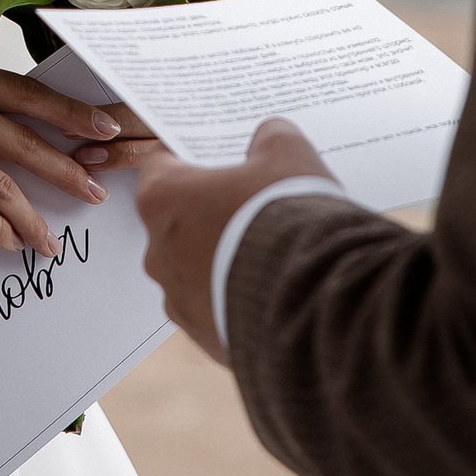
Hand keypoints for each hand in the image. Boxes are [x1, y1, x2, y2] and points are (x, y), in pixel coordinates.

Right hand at [0, 54, 127, 255]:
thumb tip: (10, 127)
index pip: (22, 90)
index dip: (66, 111)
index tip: (100, 126)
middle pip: (23, 138)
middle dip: (66, 167)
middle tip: (95, 188)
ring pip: (3, 183)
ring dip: (33, 217)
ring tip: (50, 239)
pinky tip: (9, 244)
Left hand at [136, 117, 330, 366]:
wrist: (316, 299)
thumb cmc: (289, 220)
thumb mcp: (288, 155)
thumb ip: (271, 138)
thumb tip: (269, 137)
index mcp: (163, 200)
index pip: (160, 167)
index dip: (189, 159)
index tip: (213, 159)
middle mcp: (159, 252)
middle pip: (176, 222)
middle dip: (208, 213)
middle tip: (249, 206)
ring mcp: (179, 299)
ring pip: (193, 270)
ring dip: (221, 260)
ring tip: (267, 252)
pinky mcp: (205, 337)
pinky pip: (214, 310)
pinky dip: (235, 299)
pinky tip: (272, 289)